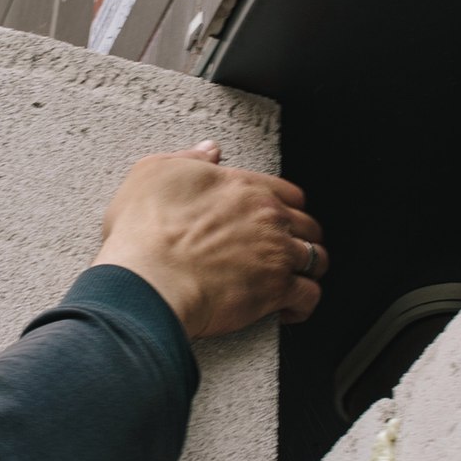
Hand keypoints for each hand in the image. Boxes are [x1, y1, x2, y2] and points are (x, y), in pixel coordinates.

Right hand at [95, 141, 325, 337]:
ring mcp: (277, 253)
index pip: (289, 193)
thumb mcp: (153, 174)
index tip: (277, 222)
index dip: (286, 209)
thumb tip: (211, 150)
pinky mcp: (277, 290)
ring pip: (316, 259)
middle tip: (285, 253)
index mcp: (244, 187)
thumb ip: (188, 158)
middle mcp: (268, 217)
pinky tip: (289, 310)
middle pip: (308, 226)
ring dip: (306, 270)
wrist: (148, 279)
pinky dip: (303, 305)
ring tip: (291, 281)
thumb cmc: (144, 231)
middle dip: (301, 239)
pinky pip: (310, 296)